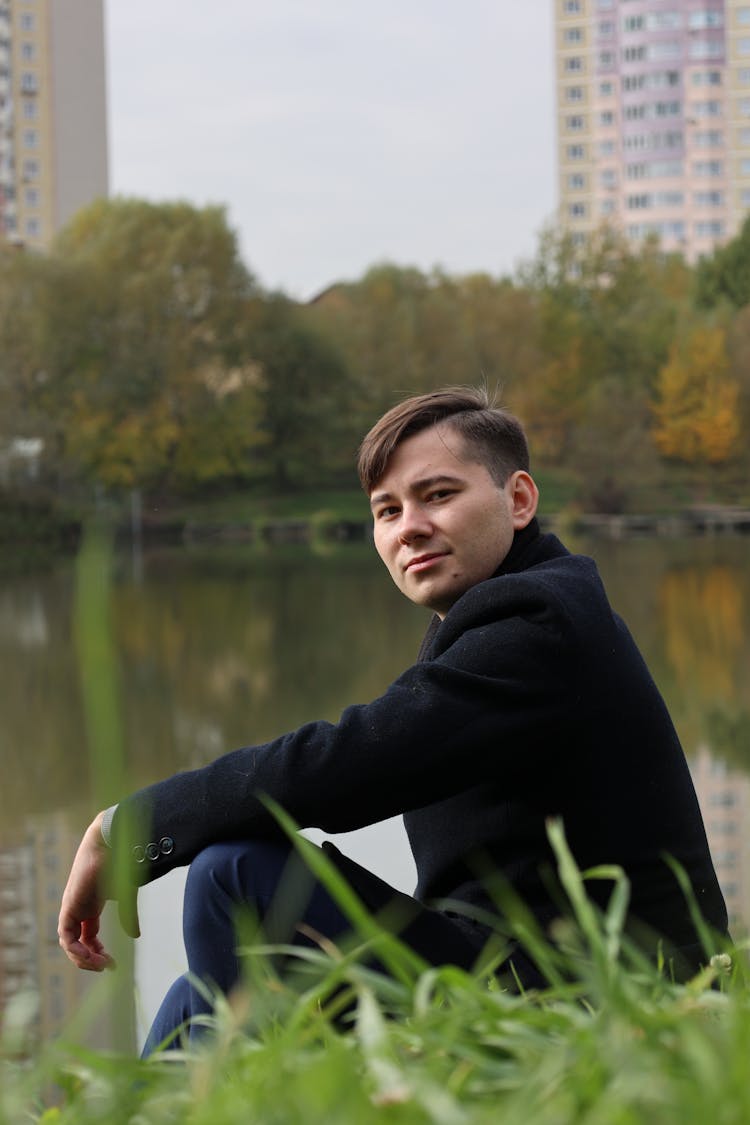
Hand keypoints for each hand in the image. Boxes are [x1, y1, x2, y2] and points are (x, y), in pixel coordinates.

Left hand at [58, 811, 139, 970]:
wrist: (110, 843)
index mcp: (89, 907)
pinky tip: (90, 955)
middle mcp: (78, 910)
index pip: (87, 938)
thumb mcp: (125, 896)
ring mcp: (72, 908)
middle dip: (90, 960)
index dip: (97, 953)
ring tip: (100, 965)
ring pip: (69, 943)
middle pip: (77, 943)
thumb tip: (136, 936)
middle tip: (107, 967)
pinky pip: (66, 936)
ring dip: (82, 958)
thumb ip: (128, 916)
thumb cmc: (119, 863)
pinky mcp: (69, 905)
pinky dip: (76, 949)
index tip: (112, 963)